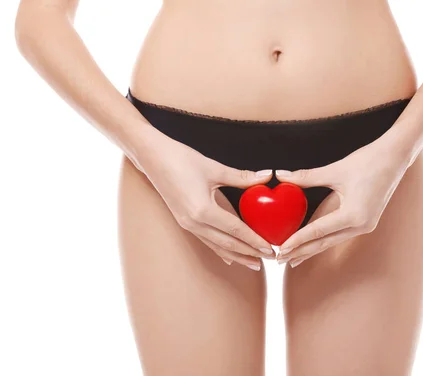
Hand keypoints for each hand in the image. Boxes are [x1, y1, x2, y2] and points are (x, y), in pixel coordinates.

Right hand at [135, 130, 275, 270]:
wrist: (152, 158)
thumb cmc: (181, 159)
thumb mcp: (215, 168)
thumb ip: (242, 176)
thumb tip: (267, 176)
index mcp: (203, 210)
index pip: (235, 230)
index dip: (255, 240)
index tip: (270, 248)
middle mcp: (194, 223)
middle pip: (227, 244)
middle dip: (250, 253)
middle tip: (270, 258)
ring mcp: (187, 224)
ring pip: (217, 246)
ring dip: (237, 256)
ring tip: (255, 264)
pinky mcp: (184, 222)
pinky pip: (207, 241)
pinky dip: (221, 250)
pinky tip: (230, 258)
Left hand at [275, 135, 412, 266]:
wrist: (395, 157)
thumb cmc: (367, 161)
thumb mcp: (334, 170)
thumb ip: (306, 176)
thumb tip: (280, 175)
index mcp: (354, 215)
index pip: (318, 232)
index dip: (298, 240)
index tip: (281, 249)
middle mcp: (361, 225)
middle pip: (325, 243)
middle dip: (302, 252)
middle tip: (280, 260)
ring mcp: (366, 225)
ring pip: (332, 241)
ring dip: (312, 249)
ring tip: (292, 257)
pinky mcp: (366, 221)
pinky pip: (340, 234)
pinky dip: (324, 239)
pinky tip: (311, 243)